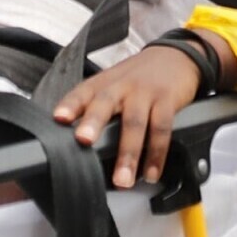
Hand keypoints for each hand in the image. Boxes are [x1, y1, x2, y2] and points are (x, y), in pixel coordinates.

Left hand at [53, 46, 205, 188]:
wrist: (177, 56)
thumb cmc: (140, 76)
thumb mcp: (114, 83)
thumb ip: (96, 106)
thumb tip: (74, 141)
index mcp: (104, 83)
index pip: (82, 92)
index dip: (70, 105)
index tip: (59, 119)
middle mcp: (122, 86)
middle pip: (105, 102)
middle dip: (94, 122)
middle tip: (84, 140)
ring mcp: (145, 92)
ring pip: (134, 123)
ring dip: (128, 154)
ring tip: (123, 180)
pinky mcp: (167, 100)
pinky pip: (162, 129)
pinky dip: (156, 154)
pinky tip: (151, 173)